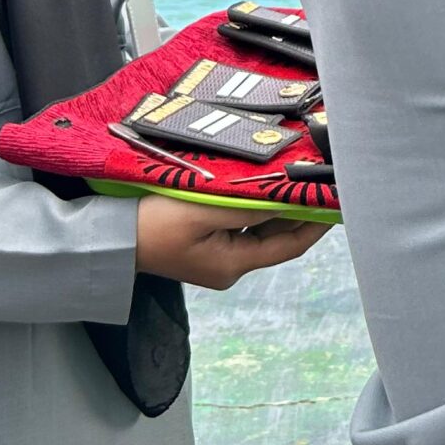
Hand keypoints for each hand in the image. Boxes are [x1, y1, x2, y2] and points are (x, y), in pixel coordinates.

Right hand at [135, 195, 326, 289]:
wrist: (108, 237)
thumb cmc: (152, 225)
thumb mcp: (204, 212)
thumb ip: (249, 207)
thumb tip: (288, 200)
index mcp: (232, 266)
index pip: (289, 245)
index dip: (315, 223)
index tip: (336, 200)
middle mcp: (228, 266)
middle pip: (277, 237)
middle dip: (298, 210)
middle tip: (318, 181)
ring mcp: (215, 256)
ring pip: (260, 228)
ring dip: (276, 205)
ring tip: (296, 178)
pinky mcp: (203, 242)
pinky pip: (240, 224)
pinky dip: (255, 206)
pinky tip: (261, 185)